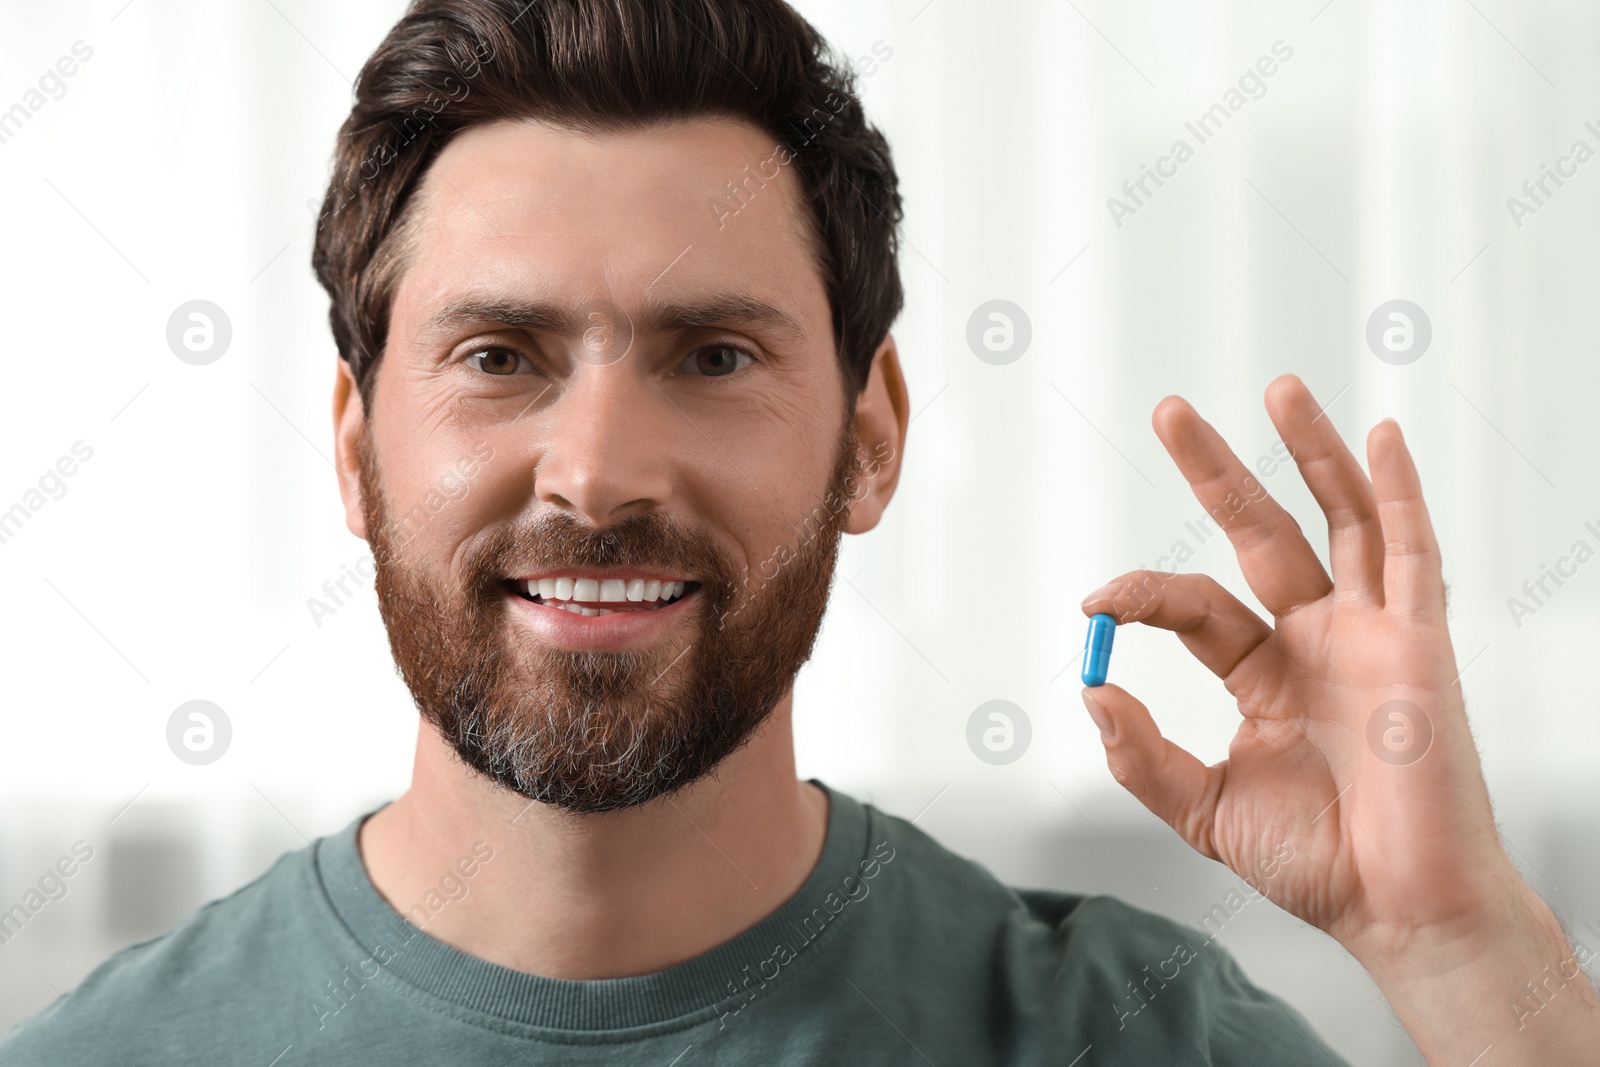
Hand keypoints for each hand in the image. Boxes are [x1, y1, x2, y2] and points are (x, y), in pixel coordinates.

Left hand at [1078, 375, 1597, 1061]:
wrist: (1399, 908)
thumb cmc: (1317, 863)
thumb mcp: (1205, 810)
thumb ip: (1143, 755)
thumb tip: (1090, 692)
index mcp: (1264, 674)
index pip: (1195, 606)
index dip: (1143, 593)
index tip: (1095, 600)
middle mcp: (1316, 640)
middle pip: (1260, 532)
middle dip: (1216, 470)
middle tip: (1168, 410)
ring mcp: (1370, 633)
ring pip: (1338, 519)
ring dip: (1309, 452)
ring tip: (1276, 386)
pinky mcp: (1420, 642)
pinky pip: (1412, 552)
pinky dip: (1398, 492)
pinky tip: (1380, 437)